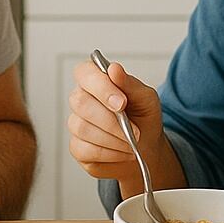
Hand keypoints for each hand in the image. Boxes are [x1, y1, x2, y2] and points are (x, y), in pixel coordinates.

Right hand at [66, 58, 167, 187]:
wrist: (148, 148)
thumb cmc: (144, 118)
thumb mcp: (146, 98)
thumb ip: (130, 84)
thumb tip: (114, 69)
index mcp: (95, 79)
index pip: (84, 73)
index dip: (101, 87)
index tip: (121, 103)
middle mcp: (81, 99)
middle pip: (80, 102)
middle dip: (111, 120)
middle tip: (134, 129)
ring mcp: (76, 123)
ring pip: (83, 128)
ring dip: (114, 138)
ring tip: (132, 142)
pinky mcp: (77, 148)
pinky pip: (85, 150)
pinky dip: (110, 153)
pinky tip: (123, 151)